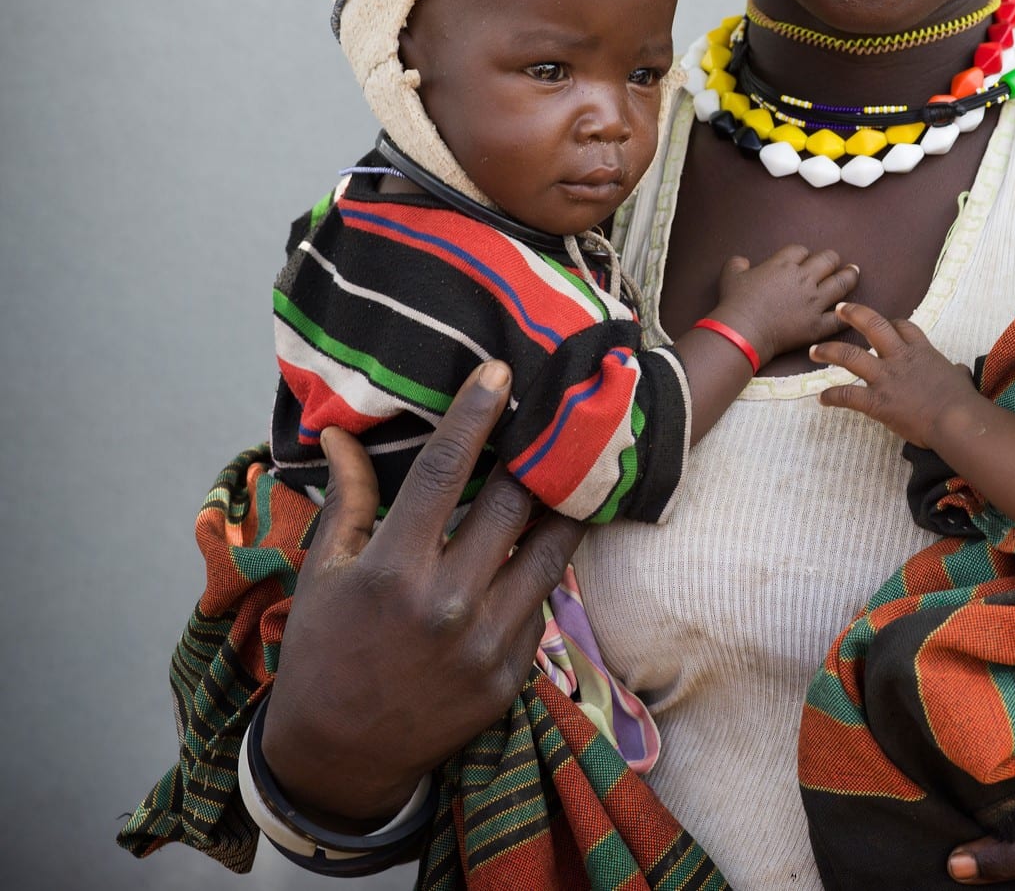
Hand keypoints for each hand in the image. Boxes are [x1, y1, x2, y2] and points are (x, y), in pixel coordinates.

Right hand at [258, 361, 584, 828]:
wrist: (339, 756)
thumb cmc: (324, 652)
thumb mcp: (323, 573)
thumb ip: (346, 500)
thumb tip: (341, 433)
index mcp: (393, 570)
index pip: (442, 471)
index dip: (474, 415)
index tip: (501, 373)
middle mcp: (447, 603)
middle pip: (514, 504)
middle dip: (539, 454)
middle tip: (558, 414)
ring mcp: (487, 642)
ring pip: (549, 552)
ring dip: (564, 507)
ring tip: (577, 468)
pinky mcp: (513, 673)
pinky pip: (543, 603)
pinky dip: (543, 570)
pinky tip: (547, 542)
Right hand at [709, 245, 859, 362]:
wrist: (742, 330)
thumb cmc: (736, 302)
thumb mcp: (731, 275)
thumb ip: (737, 263)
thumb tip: (741, 261)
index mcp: (784, 264)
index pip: (801, 251)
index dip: (804, 254)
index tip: (804, 259)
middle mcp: (804, 279)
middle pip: (827, 261)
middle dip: (832, 259)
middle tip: (836, 261)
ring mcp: (813, 302)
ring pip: (841, 283)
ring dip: (849, 276)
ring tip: (854, 272)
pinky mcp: (817, 325)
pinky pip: (838, 318)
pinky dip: (847, 314)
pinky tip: (851, 310)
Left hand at [814, 301, 984, 449]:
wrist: (956, 420)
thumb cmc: (962, 401)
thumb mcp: (960, 378)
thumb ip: (954, 372)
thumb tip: (957, 371)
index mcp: (921, 351)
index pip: (902, 326)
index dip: (892, 323)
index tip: (885, 323)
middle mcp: (899, 358)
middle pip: (873, 325)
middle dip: (854, 314)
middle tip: (840, 309)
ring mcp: (885, 378)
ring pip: (849, 356)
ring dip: (829, 351)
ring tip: (814, 350)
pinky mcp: (876, 401)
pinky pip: (847, 395)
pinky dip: (832, 396)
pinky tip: (822, 398)